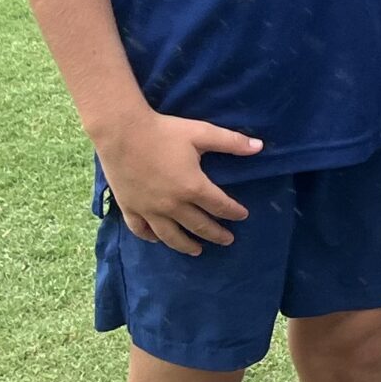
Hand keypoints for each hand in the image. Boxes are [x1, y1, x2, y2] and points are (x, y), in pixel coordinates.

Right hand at [92, 107, 262, 254]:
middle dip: (216, 234)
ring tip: (197, 250)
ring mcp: (149, 209)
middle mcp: (172, 205)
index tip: (242, 215)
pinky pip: (142, 230)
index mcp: (193, 187)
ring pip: (171, 236)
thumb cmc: (164, 131)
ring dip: (186, 245)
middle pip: (199, 226)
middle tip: (227, 240)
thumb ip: (231, 142)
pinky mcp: (129, 208)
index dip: (233, 212)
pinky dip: (151, 238)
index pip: (220, 206)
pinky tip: (158, 240)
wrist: (121, 131)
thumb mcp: (201, 133)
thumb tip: (260, 147)